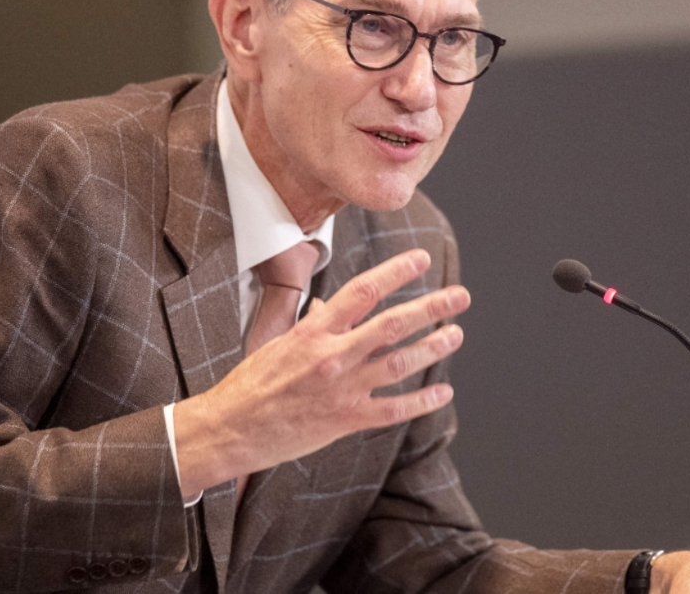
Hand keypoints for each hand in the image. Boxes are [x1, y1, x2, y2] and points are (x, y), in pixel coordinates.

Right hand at [172, 249, 466, 496]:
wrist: (230, 429)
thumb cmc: (250, 384)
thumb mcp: (277, 343)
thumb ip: (310, 324)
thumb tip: (329, 307)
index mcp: (314, 331)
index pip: (363, 291)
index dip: (396, 272)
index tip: (421, 260)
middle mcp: (332, 356)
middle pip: (392, 324)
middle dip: (431, 308)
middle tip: (460, 296)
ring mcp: (341, 389)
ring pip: (399, 364)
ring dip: (432, 348)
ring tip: (455, 334)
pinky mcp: (344, 420)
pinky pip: (392, 410)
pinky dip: (421, 401)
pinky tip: (443, 392)